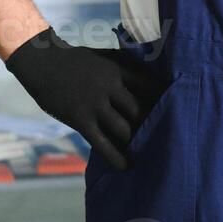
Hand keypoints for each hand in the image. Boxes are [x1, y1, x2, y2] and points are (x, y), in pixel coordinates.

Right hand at [4, 26, 169, 172]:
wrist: (43, 62)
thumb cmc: (78, 59)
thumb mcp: (106, 56)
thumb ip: (127, 66)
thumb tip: (152, 76)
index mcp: (120, 69)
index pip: (151, 85)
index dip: (165, 99)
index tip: (179, 109)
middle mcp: (110, 87)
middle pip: (141, 110)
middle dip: (154, 124)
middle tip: (167, 137)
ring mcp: (95, 104)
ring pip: (124, 129)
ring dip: (137, 141)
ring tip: (149, 152)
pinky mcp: (80, 120)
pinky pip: (102, 143)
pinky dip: (116, 157)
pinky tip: (126, 165)